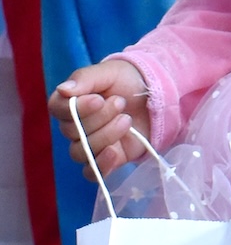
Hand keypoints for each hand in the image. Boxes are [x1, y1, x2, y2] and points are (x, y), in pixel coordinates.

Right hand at [49, 60, 150, 177]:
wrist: (158, 94)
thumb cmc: (128, 80)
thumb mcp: (109, 72)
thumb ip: (84, 78)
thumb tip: (63, 90)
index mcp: (71, 103)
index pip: (57, 109)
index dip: (76, 108)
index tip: (98, 99)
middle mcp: (76, 126)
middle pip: (73, 131)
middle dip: (100, 117)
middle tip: (121, 102)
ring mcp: (91, 144)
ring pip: (82, 152)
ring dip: (105, 136)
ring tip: (126, 120)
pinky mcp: (109, 158)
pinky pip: (93, 172)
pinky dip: (101, 166)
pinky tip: (114, 152)